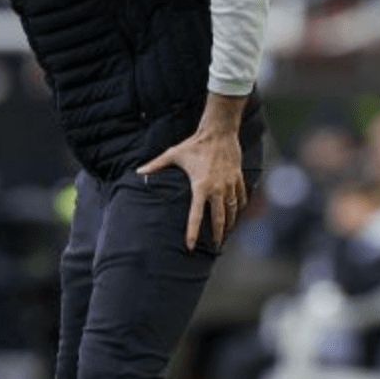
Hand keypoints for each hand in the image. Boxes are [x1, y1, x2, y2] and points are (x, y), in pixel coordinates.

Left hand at [137, 129, 246, 250]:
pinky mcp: (238, 179)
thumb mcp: (173, 154)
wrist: (219, 132)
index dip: (193, 232)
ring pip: (232, 211)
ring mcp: (230, 185)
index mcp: (201, 186)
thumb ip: (156, 165)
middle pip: (220, 219)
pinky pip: (241, 199)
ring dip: (230, 224)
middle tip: (215, 246)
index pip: (196, 216)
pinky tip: (236, 214)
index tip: (191, 246)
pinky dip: (239, 208)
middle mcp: (217, 188)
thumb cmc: (194, 144)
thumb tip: (139, 172)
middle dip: (218, 235)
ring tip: (225, 234)